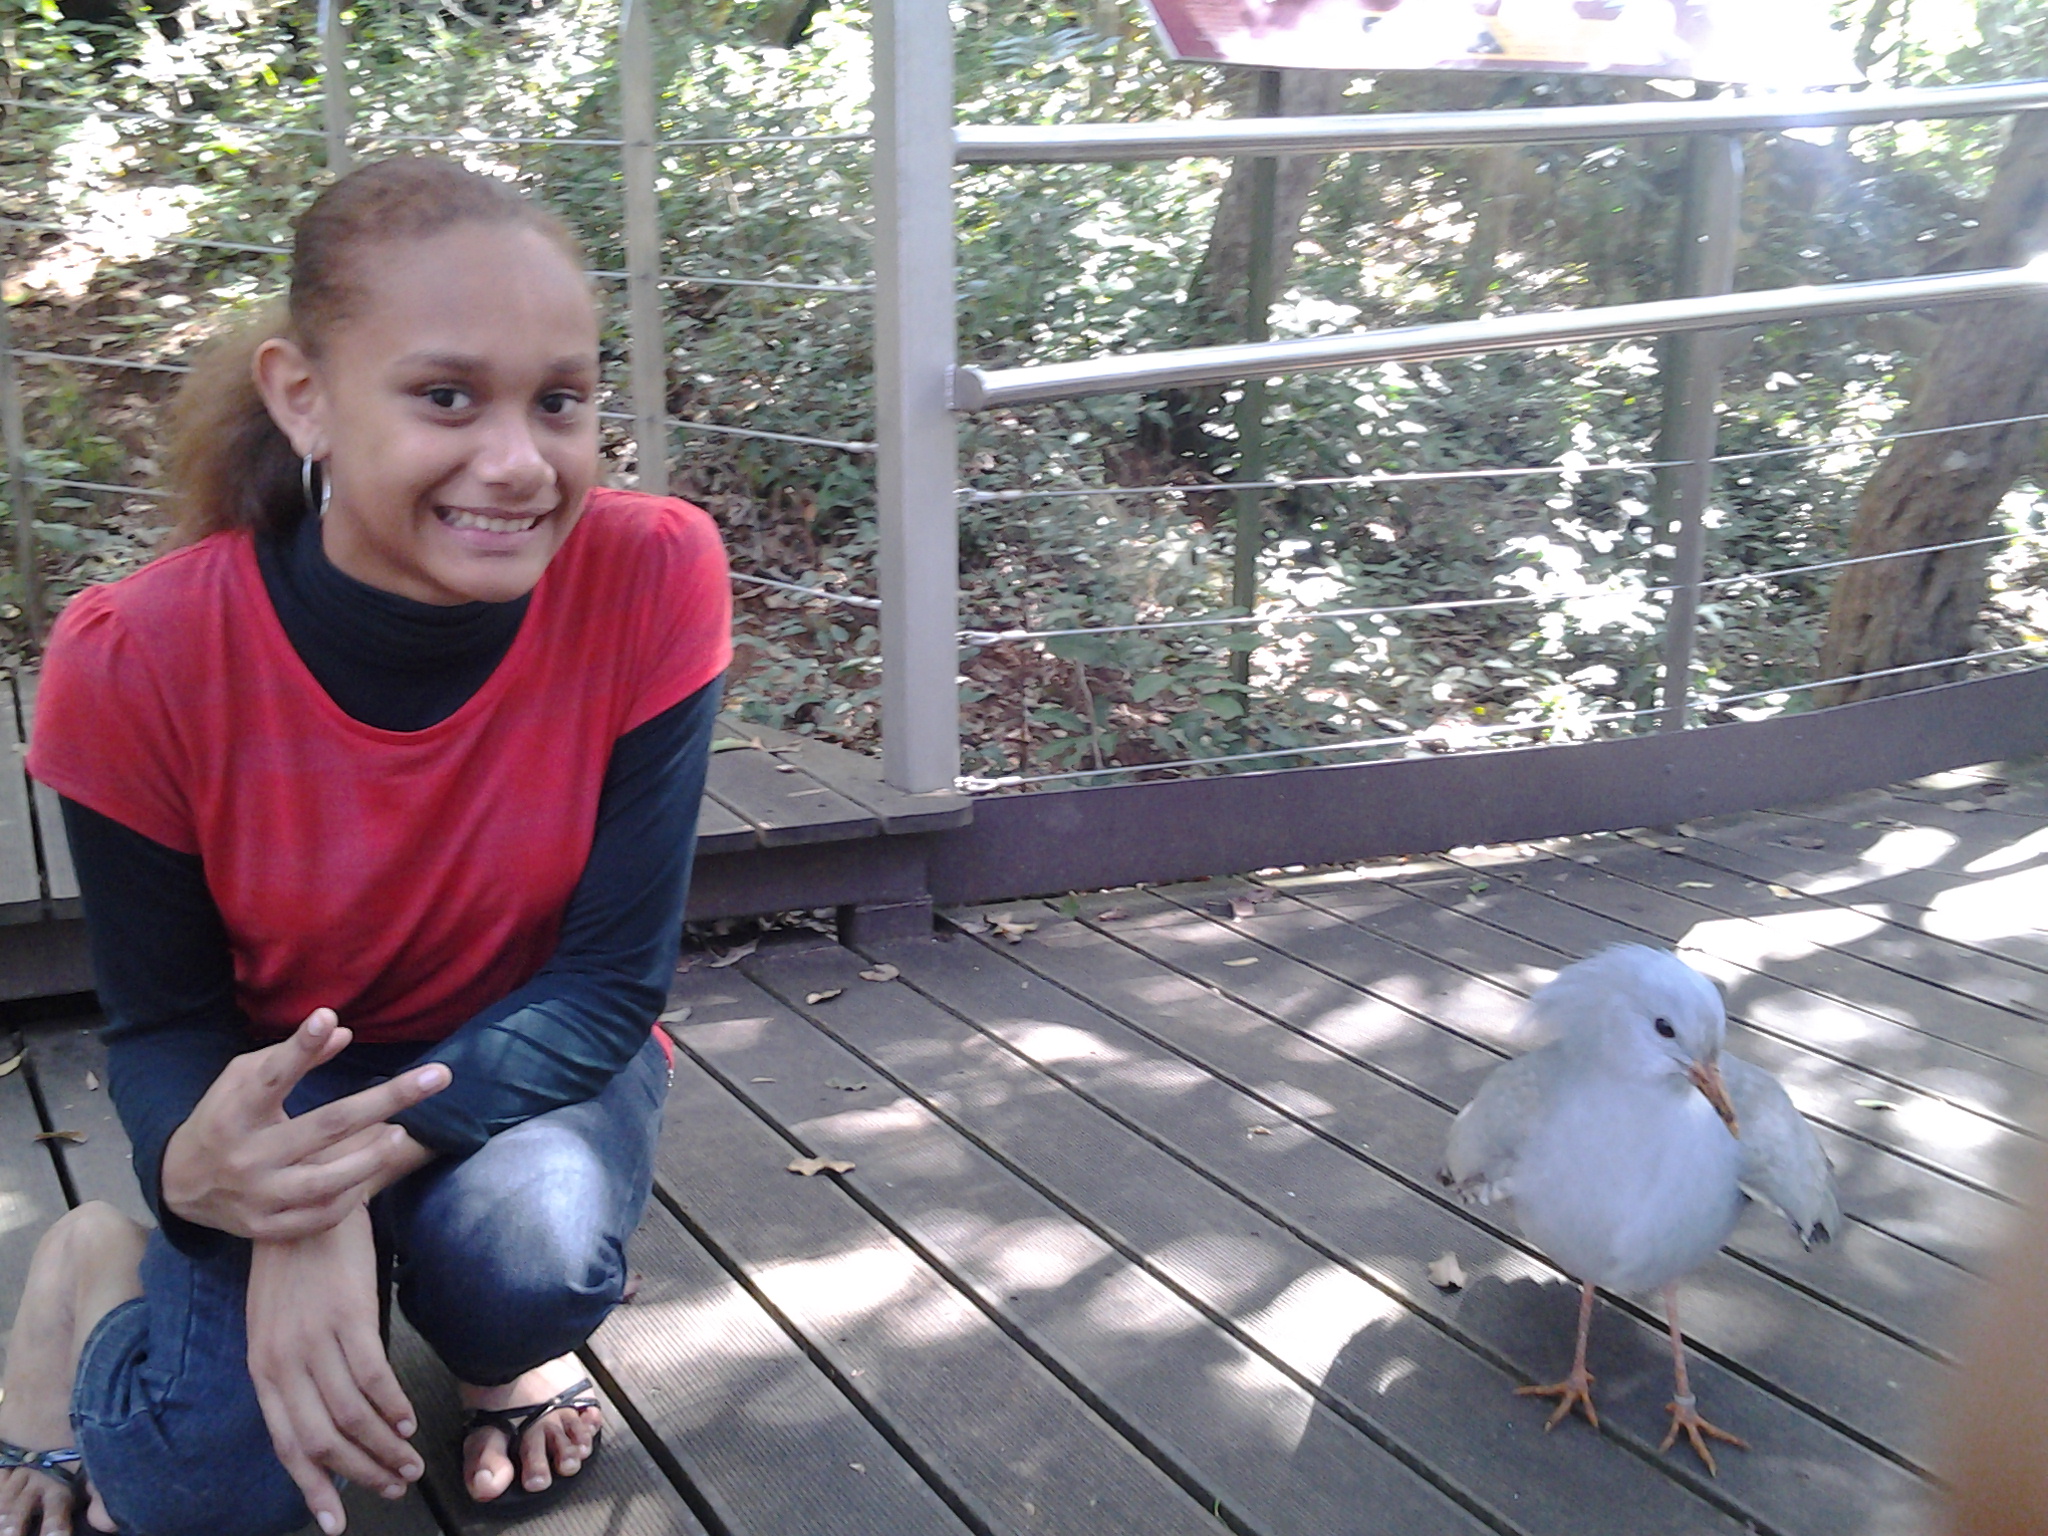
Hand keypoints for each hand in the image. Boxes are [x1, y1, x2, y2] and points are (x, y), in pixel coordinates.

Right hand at [162, 1007, 447, 1240]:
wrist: (179, 1185)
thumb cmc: (226, 1117)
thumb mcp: (243, 1080)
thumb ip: (291, 1056)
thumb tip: (342, 1032)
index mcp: (234, 1112)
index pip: (270, 1077)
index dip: (299, 1049)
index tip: (327, 1018)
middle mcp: (246, 1155)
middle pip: (325, 1126)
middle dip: (386, 1100)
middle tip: (438, 1076)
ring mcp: (257, 1196)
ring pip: (326, 1181)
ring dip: (372, 1158)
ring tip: (403, 1135)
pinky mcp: (266, 1228)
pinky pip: (321, 1215)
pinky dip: (351, 1195)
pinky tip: (374, 1172)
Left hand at [247, 1206, 420, 1534]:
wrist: (306, 1207)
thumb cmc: (292, 1268)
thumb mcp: (274, 1327)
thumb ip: (289, 1373)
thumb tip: (317, 1421)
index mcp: (261, 1368)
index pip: (287, 1443)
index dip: (313, 1486)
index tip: (335, 1521)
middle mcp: (282, 1361)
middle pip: (322, 1439)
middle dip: (359, 1474)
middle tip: (393, 1487)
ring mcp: (314, 1339)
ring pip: (351, 1415)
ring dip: (384, 1447)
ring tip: (409, 1462)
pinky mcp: (348, 1314)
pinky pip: (373, 1375)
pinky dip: (393, 1406)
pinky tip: (407, 1420)